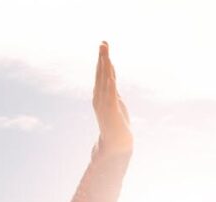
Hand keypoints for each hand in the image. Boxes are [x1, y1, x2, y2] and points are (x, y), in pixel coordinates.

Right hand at [92, 41, 132, 157]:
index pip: (101, 74)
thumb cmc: (116, 125)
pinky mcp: (111, 109)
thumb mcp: (116, 103)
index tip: (104, 46)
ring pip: (104, 80)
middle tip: (103, 43)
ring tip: (106, 52)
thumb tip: (111, 78)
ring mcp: (104, 103)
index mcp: (100, 95)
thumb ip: (113, 91)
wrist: (115, 143)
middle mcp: (99, 97)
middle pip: (101, 74)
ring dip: (105, 66)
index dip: (103, 60)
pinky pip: (110, 93)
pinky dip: (110, 82)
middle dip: (102, 58)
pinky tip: (111, 73)